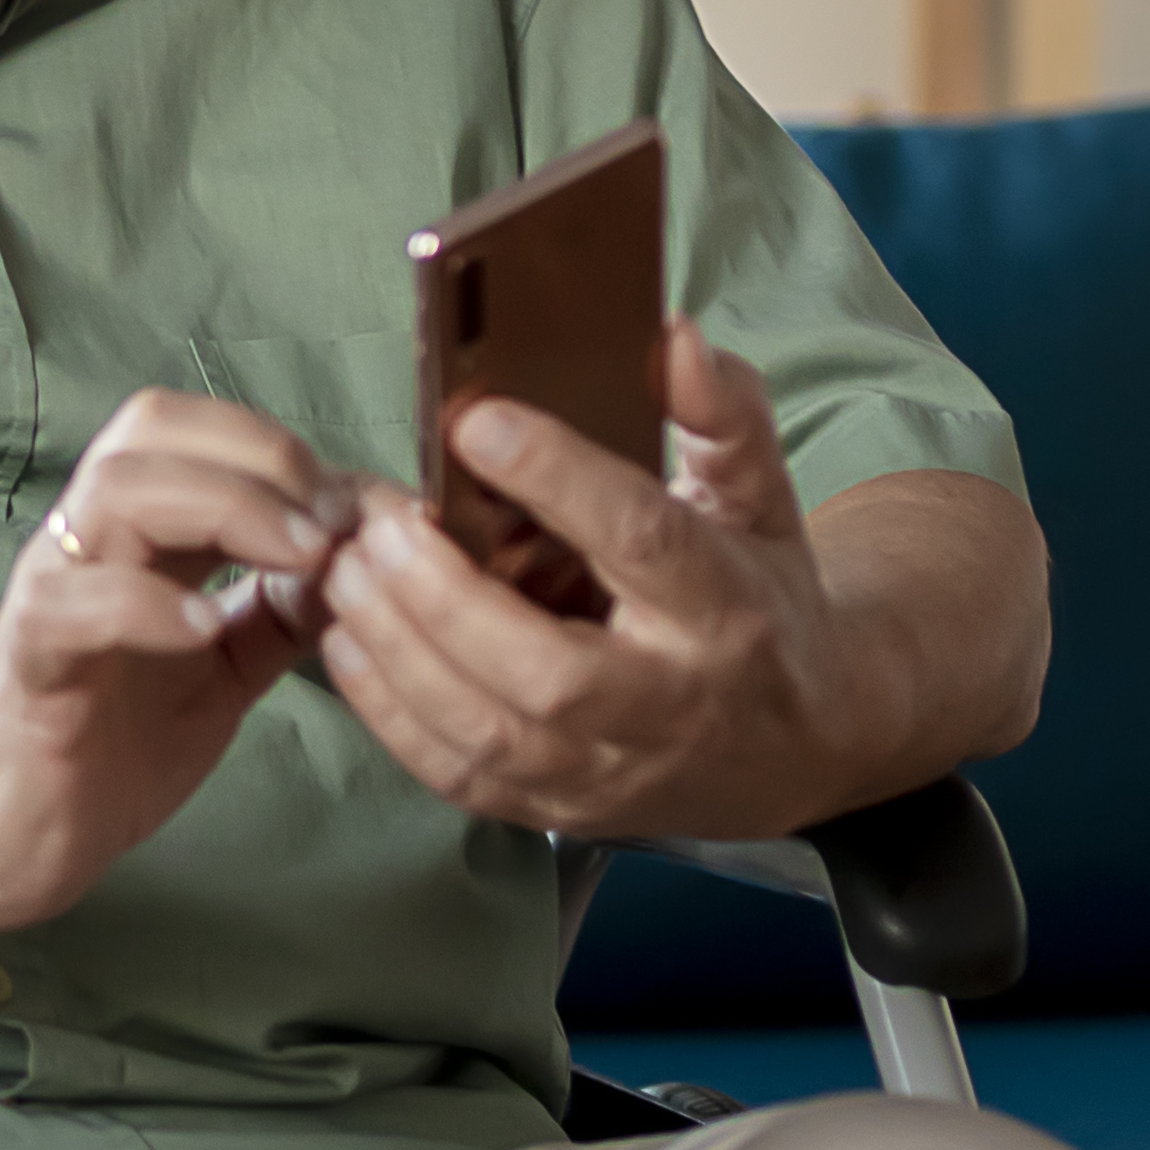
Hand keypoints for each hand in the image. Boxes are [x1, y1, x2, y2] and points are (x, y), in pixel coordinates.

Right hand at [0, 389, 358, 944]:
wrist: (13, 833)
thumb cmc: (113, 741)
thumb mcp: (226, 669)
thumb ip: (282, 612)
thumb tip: (360, 559)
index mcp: (138, 531)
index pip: (196, 428)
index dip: (282, 448)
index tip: (359, 507)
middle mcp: (89, 540)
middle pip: (154, 429)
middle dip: (261, 458)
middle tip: (333, 525)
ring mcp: (54, 592)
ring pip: (117, 492)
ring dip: (224, 507)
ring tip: (299, 558)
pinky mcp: (32, 663)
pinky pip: (73, 605)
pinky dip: (147, 603)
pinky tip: (207, 630)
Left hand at [321, 325, 874, 837]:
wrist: (800, 743)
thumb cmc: (758, 597)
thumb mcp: (758, 495)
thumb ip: (718, 413)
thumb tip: (671, 336)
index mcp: (727, 608)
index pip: (642, 541)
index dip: (558, 478)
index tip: (476, 421)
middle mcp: (675, 703)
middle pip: (550, 670)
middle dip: (446, 597)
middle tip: (379, 525)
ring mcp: (616, 773)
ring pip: (493, 734)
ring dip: (401, 653)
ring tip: (349, 572)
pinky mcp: (564, 813)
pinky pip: (462, 779)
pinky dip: (391, 716)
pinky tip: (351, 642)